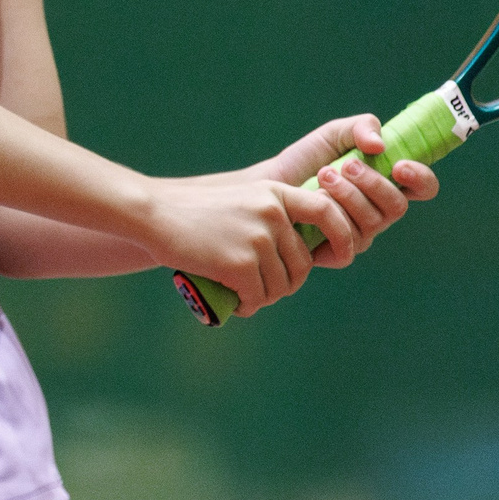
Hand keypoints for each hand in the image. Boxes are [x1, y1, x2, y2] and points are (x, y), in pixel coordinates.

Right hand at [138, 173, 355, 317]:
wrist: (155, 214)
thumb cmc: (194, 212)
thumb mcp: (242, 200)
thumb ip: (271, 218)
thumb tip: (299, 260)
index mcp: (276, 194)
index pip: (327, 212)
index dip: (342, 236)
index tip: (343, 255)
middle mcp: (273, 214)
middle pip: (301, 264)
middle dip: (285, 284)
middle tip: (260, 289)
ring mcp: (258, 238)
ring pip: (280, 286)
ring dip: (263, 298)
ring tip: (242, 296)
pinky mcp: (240, 263)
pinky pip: (257, 297)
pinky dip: (246, 306)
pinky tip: (232, 303)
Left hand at [253, 113, 441, 270]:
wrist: (270, 185)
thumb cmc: (306, 161)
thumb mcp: (334, 133)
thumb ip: (361, 127)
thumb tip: (380, 145)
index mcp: (387, 183)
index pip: (423, 188)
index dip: (420, 178)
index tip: (399, 165)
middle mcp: (379, 212)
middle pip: (398, 207)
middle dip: (373, 184)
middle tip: (345, 165)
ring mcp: (361, 234)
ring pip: (373, 223)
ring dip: (348, 196)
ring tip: (322, 177)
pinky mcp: (339, 251)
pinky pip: (350, 243)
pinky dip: (332, 219)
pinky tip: (314, 201)